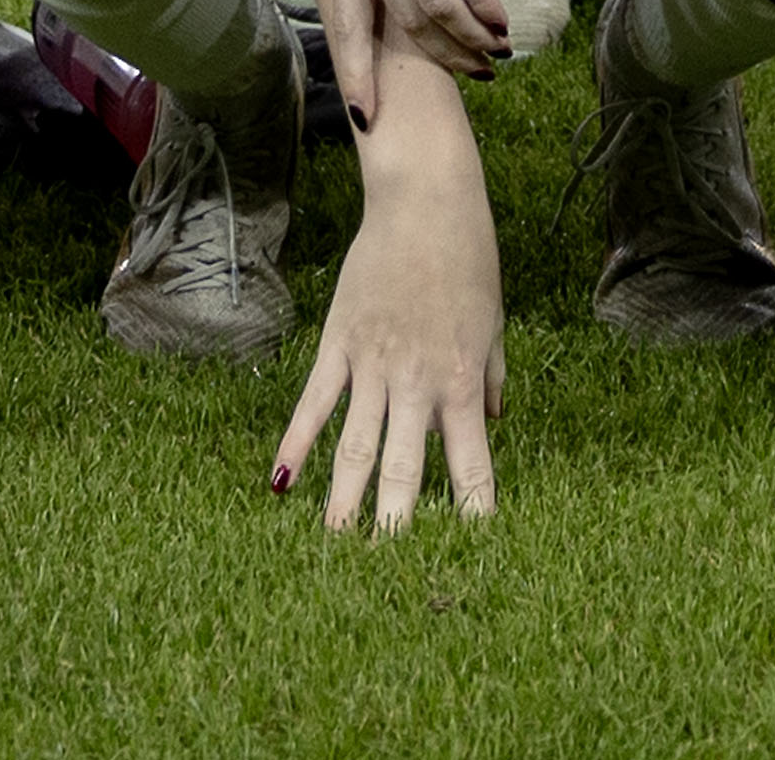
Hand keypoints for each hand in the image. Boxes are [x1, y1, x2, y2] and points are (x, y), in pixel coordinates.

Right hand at [271, 125, 508, 530]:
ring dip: (343, 503)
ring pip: (354, 448)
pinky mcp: (338, 343)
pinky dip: (296, 446)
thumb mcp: (493, 322)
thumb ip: (490, 377)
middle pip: (404, 471)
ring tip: (334, 548)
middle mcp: (415, 382)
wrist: (424, 198)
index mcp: (460, 381)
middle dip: (397, 527)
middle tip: (388, 576)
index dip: (473, 513)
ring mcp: (372, 364)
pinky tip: (281, 485)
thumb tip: (493, 421)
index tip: (474, 555)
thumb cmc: (468, 256)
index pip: (471, 465)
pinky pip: (314, 403)